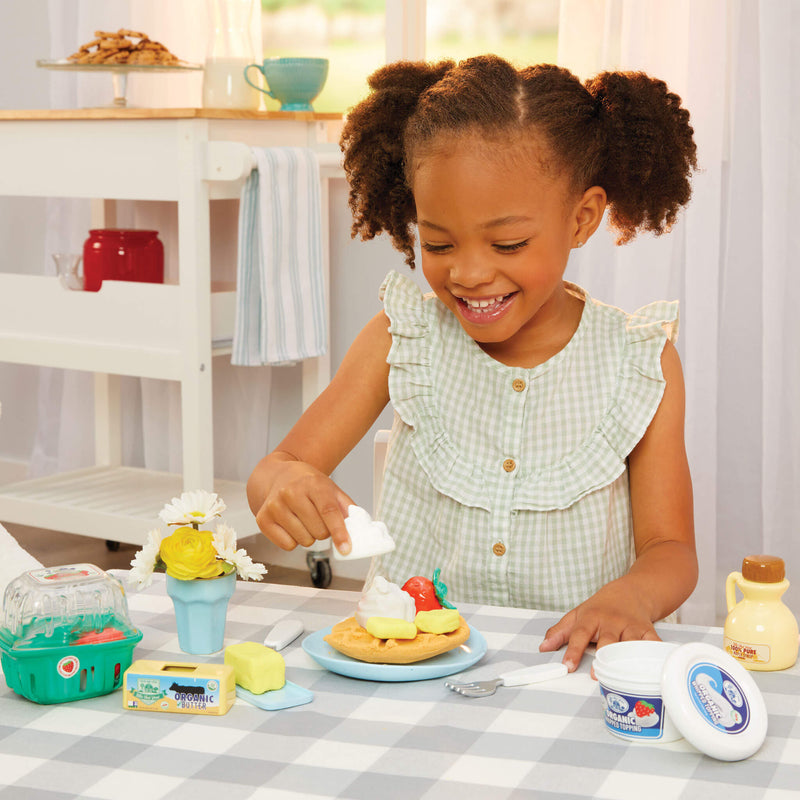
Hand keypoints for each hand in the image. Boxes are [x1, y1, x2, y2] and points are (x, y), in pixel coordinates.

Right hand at [251, 455, 354, 555]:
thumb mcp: (331, 488)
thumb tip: (357, 531)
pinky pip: (288, 545)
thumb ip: (346, 508)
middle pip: (318, 531)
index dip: (339, 532)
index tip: (346, 548)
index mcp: (312, 483)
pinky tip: (292, 525)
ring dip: (310, 536)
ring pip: (304, 541)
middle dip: (325, 532)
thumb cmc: (307, 484)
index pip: (328, 511)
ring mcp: (275, 506)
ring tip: (304, 520)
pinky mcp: (263, 519)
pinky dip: (294, 541)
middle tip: (319, 519)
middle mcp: (290, 493)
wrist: (278, 476)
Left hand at [538, 581, 659, 672]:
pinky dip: (654, 655)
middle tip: (595, 675)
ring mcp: (631, 626)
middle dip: (603, 657)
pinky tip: (653, 667)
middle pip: (608, 640)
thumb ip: (559, 632)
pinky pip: (653, 644)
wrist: (631, 592)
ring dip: (627, 659)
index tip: (567, 666)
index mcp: (592, 617)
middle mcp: (612, 621)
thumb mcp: (577, 614)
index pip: (580, 634)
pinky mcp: (648, 631)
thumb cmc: (601, 607)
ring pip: (631, 643)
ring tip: (623, 677)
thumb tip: (543, 648)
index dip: (573, 650)